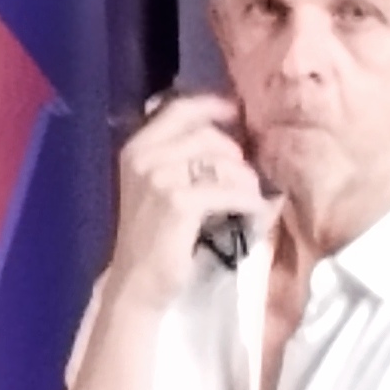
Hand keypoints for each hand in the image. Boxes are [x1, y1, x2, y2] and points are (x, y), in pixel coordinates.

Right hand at [111, 94, 266, 314]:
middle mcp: (144, 156)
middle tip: (243, 180)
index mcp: (136, 148)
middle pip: (208, 135)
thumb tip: (226, 134)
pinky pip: (230, 192)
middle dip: (235, 156)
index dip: (214, 106)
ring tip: (249, 200)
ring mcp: (160, 178)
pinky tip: (253, 213)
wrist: (135, 284)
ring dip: (246, 181)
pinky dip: (249, 203)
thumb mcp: (154, 186)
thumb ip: (178, 156)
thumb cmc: (150, 238)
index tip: (237, 113)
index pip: (180, 109)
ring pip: (223, 162)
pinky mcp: (179, 203)